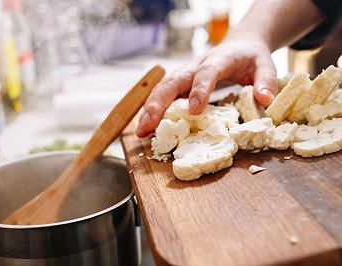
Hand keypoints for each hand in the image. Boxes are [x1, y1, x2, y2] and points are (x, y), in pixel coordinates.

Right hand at [136, 33, 277, 137]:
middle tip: (149, 124)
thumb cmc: (251, 57)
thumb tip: (265, 100)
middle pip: (173, 81)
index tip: (195, 109)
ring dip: (150, 109)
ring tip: (141, 130)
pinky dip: (152, 109)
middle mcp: (196, 65)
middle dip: (159, 103)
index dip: (199, 89)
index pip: (206, 73)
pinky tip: (146, 125)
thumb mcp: (265, 65)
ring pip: (162, 88)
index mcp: (219, 60)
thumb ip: (266, 81)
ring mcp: (186, 74)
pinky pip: (163, 94)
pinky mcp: (181, 82)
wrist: (239, 45)